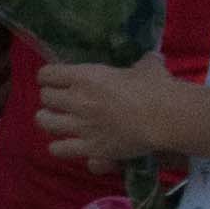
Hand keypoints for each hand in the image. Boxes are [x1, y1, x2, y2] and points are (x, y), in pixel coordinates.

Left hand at [28, 55, 182, 168]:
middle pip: (44, 98)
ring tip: (55, 121)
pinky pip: (58, 149)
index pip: (47, 74)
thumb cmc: (157, 87)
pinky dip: (59, 147)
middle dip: (50, 99)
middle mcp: (77, 99)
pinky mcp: (89, 147)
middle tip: (60, 101)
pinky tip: (65, 144)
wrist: (165, 117)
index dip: (48, 77)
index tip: (55, 80)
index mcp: (86, 76)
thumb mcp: (147, 67)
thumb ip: (142, 63)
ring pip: (44, 122)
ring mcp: (81, 125)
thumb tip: (151, 59)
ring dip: (48, 120)